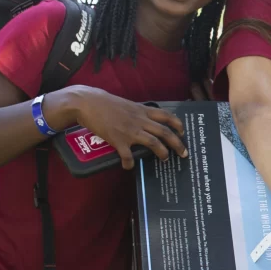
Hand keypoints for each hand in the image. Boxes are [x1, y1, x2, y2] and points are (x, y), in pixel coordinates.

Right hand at [46, 86, 184, 168]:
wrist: (86, 103)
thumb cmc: (104, 102)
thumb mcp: (126, 104)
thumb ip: (137, 112)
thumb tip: (144, 119)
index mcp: (141, 110)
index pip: (166, 116)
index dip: (177, 124)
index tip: (183, 132)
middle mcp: (139, 120)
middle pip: (165, 132)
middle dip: (177, 144)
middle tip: (184, 153)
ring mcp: (130, 131)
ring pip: (154, 143)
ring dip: (162, 153)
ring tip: (165, 159)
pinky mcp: (118, 140)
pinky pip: (128, 156)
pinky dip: (130, 163)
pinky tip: (129, 166)